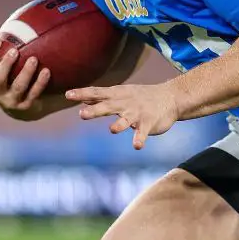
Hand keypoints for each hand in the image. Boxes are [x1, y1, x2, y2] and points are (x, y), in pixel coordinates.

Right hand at [0, 32, 52, 119]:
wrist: (23, 111)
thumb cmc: (10, 84)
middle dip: (6, 64)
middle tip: (15, 51)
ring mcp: (12, 101)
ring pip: (18, 87)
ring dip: (26, 72)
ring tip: (34, 59)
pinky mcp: (26, 106)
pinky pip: (34, 93)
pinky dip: (40, 82)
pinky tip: (46, 71)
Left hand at [66, 82, 180, 149]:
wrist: (170, 97)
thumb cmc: (142, 96)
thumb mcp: (121, 94)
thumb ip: (102, 98)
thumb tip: (83, 100)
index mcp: (117, 95)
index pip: (97, 93)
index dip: (82, 94)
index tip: (67, 94)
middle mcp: (125, 103)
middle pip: (108, 106)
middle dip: (95, 111)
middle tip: (81, 115)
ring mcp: (137, 113)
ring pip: (126, 120)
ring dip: (119, 125)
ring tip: (112, 130)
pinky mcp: (149, 123)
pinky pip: (143, 132)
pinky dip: (140, 139)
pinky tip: (137, 146)